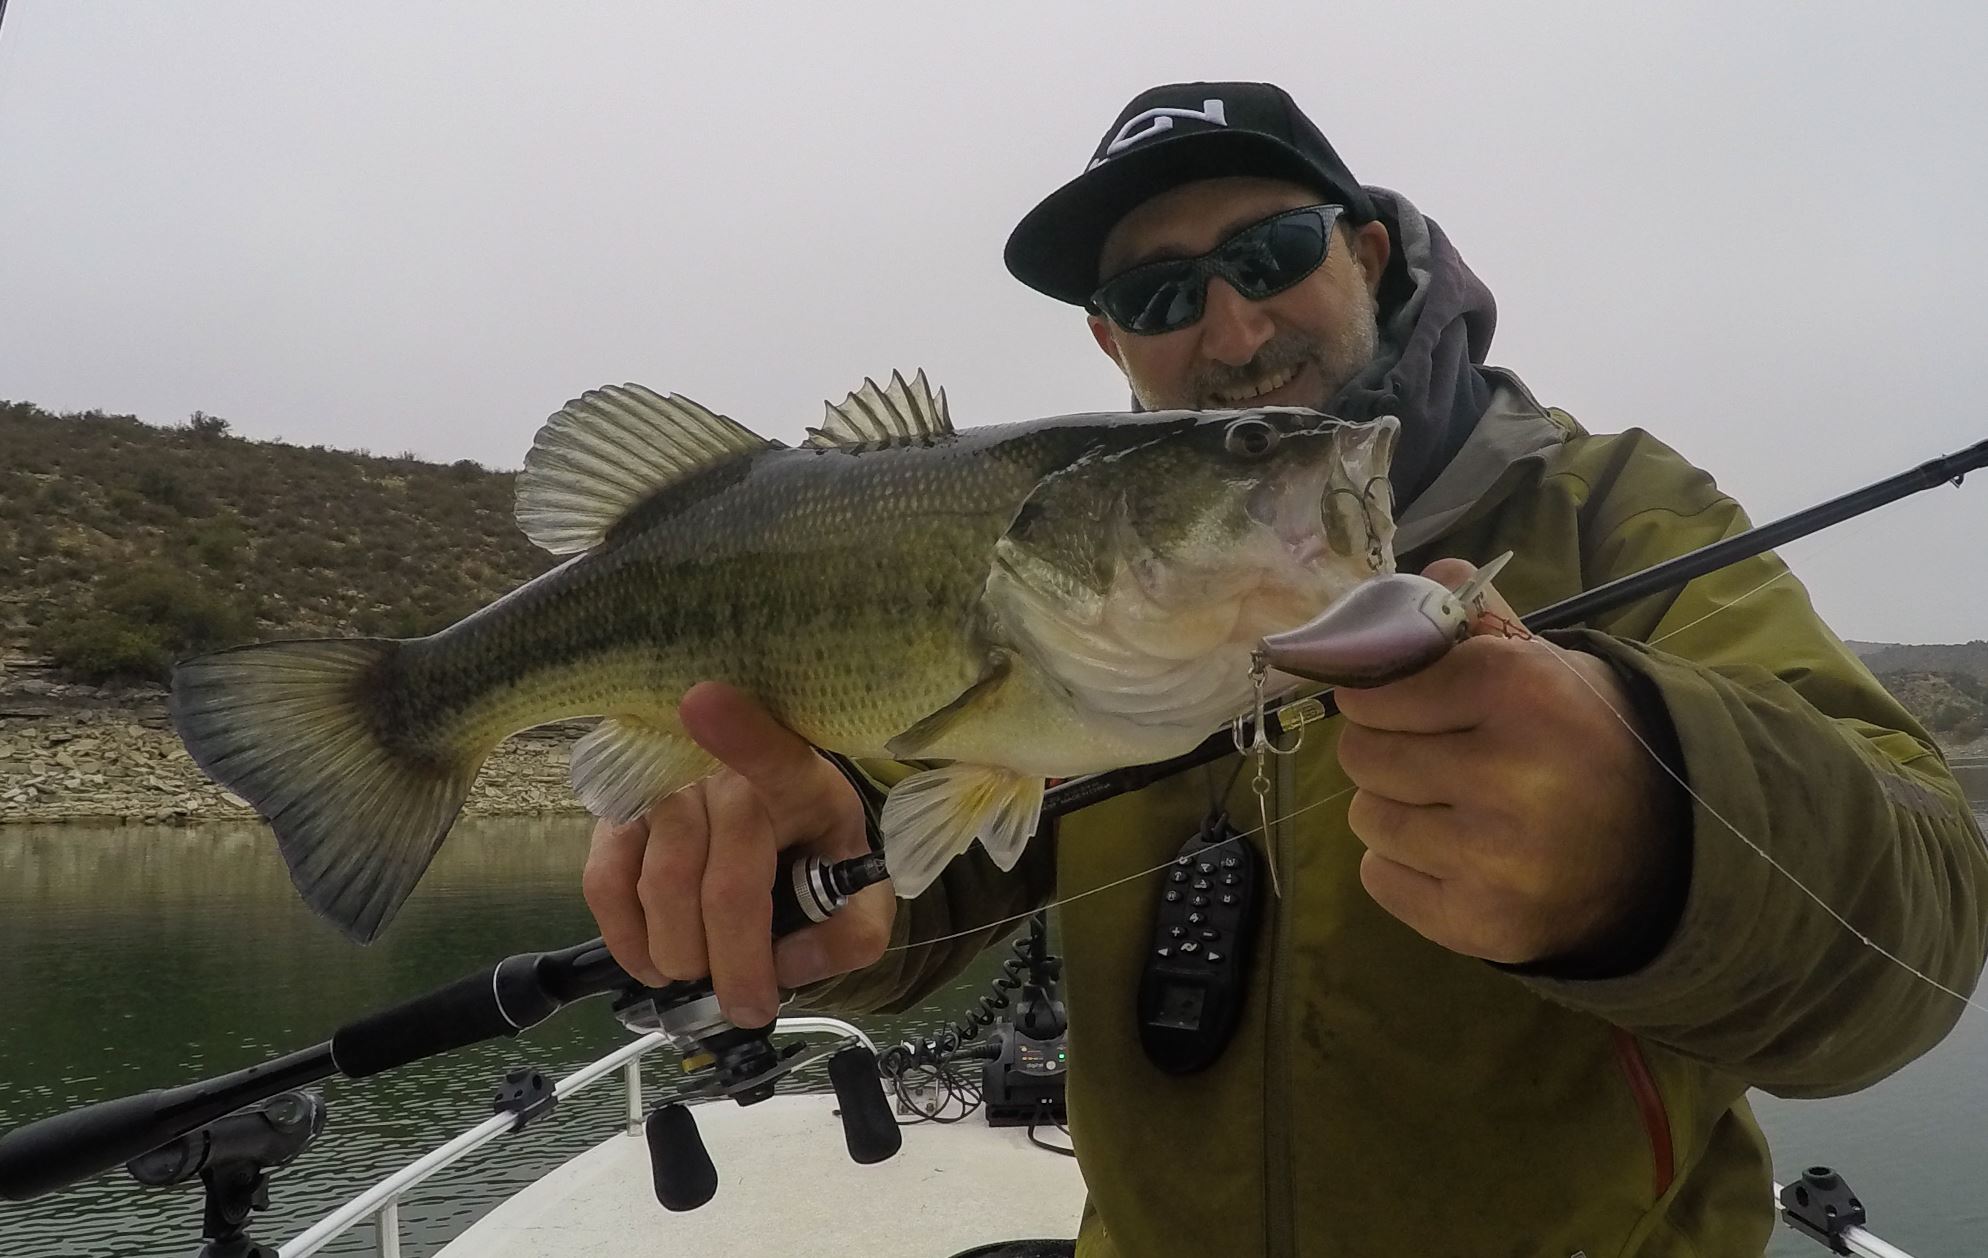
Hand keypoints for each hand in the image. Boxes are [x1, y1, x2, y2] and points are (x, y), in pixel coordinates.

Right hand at [581, 681, 892, 1026]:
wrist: (784, 827)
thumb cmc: (816, 853)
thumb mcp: (861, 893)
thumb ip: (851, 936)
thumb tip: (786, 965)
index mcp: (800, 779)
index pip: (771, 753)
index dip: (738, 733)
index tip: (702, 701)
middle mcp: (724, 772)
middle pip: (719, 879)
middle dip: (730, 962)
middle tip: (744, 1002)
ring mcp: (663, 789)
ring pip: (658, 885)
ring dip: (679, 956)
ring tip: (701, 979)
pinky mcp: (619, 813)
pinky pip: (604, 882)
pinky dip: (625, 939)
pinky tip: (652, 962)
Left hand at [1333, 559, 1684, 965]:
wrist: (1668, 852)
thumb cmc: (1588, 742)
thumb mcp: (1548, 665)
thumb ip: (1474, 617)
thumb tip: (1419, 577)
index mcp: (1521, 692)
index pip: (1377, 688)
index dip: (1381, 694)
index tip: (1405, 702)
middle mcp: (1507, 775)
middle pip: (1361, 754)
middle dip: (1387, 751)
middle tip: (1434, 756)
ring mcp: (1493, 859)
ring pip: (1365, 817)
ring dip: (1395, 809)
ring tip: (1452, 808)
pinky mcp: (1480, 923)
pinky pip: (1378, 877)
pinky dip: (1403, 866)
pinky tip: (1457, 854)